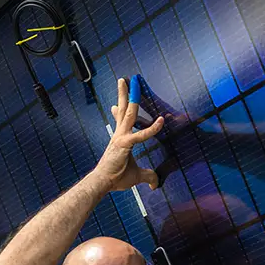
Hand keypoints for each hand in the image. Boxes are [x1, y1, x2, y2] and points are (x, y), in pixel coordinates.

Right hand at [93, 76, 164, 191]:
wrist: (102, 183)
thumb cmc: (116, 178)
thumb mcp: (137, 176)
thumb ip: (148, 176)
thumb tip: (156, 184)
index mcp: (120, 139)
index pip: (120, 120)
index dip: (119, 110)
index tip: (115, 105)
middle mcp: (119, 134)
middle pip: (123, 110)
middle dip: (124, 94)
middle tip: (124, 80)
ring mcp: (121, 137)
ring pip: (129, 113)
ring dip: (132, 97)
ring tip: (133, 83)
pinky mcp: (125, 144)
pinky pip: (141, 135)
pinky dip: (152, 128)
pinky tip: (161, 120)